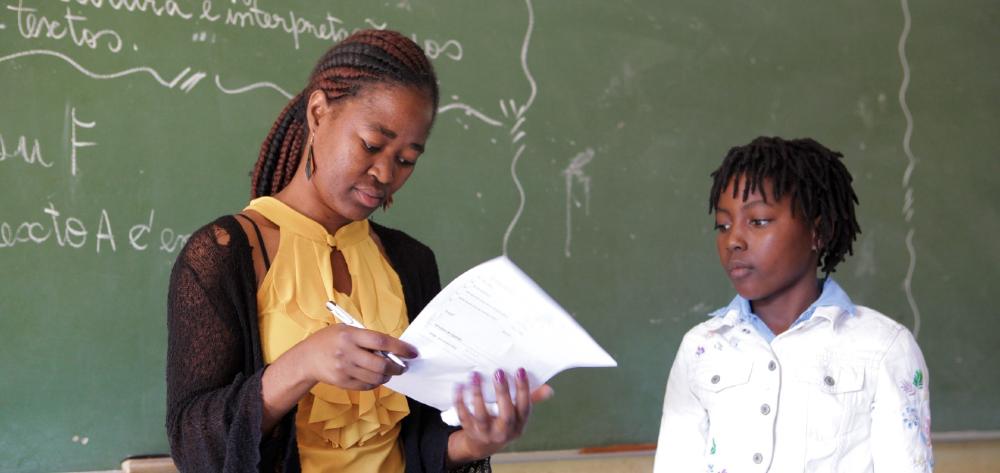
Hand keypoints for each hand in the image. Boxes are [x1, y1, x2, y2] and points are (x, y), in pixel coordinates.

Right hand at [292, 323, 417, 390]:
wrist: (307, 358)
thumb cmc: (330, 340)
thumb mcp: (346, 330)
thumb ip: (367, 338)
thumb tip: (392, 349)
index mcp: (350, 335)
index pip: (381, 342)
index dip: (400, 348)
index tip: (413, 352)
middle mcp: (347, 352)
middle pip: (381, 364)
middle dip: (397, 367)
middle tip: (403, 366)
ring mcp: (344, 369)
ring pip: (376, 377)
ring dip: (387, 375)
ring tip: (389, 371)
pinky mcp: (342, 382)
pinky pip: (366, 385)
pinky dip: (376, 382)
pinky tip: (376, 377)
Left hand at [448, 368, 554, 462]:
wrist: (483, 445)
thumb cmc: (504, 422)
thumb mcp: (518, 415)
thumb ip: (531, 399)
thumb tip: (549, 389)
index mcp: (518, 425)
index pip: (524, 408)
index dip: (524, 390)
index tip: (520, 370)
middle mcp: (503, 431)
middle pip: (505, 414)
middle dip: (502, 392)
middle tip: (498, 371)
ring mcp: (486, 433)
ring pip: (482, 416)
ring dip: (478, 395)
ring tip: (476, 376)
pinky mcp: (470, 431)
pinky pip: (463, 416)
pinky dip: (460, 401)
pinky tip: (460, 385)